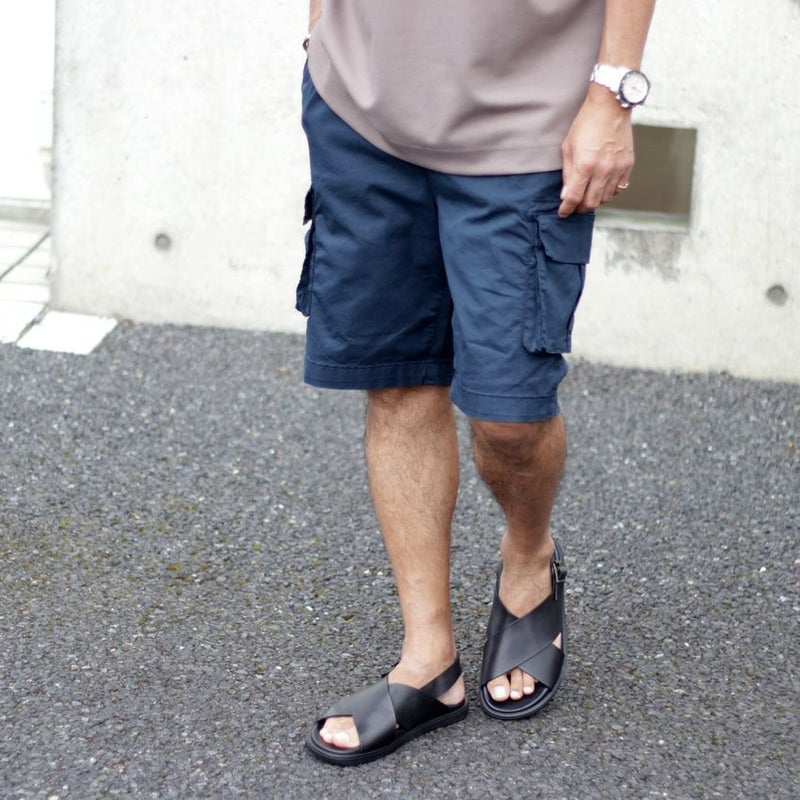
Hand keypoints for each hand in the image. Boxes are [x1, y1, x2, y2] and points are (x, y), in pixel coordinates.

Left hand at [558, 85, 634, 217]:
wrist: (610, 106)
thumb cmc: (586, 124)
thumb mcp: (568, 148)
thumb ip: (568, 174)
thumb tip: (566, 196)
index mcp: (585, 166)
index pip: (574, 198)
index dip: (566, 209)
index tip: (563, 213)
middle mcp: (603, 171)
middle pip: (591, 203)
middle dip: (580, 208)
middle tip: (575, 206)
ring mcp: (617, 169)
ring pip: (606, 198)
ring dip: (595, 200)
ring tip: (588, 194)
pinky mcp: (628, 165)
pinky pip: (619, 188)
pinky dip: (609, 192)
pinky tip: (602, 186)